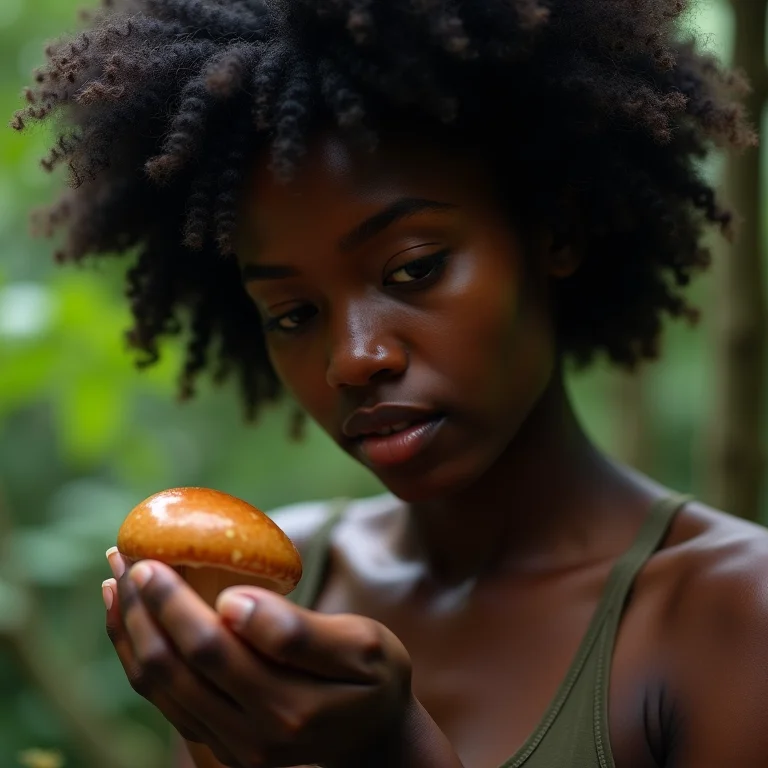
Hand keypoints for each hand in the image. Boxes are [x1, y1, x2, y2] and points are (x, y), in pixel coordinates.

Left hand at [102, 551, 412, 767]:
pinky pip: (163, 701)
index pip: (211, 648)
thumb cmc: (374, 680)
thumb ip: (299, 631)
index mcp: (288, 709)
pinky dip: (138, 658)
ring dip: (129, 631)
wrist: (374, 739)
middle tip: (123, 555)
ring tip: (115, 582)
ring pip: (157, 688)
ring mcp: (230, 749)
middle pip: (172, 668)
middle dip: (141, 607)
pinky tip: (131, 623)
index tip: (153, 559)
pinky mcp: (219, 746)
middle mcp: (250, 738)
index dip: (174, 602)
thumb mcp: (364, 647)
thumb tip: (233, 602)